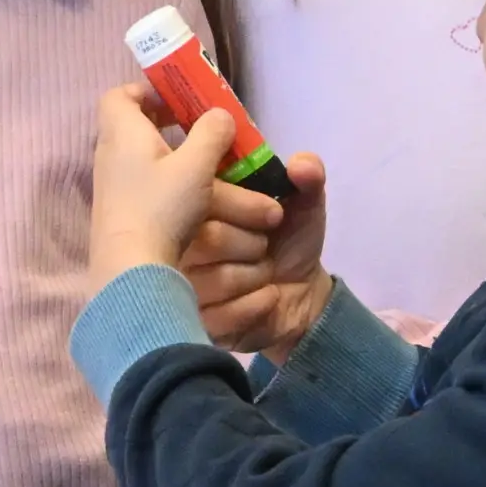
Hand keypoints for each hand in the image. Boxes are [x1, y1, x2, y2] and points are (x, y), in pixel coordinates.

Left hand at [88, 85, 286, 292]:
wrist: (131, 270)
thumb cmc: (160, 207)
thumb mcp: (195, 165)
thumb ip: (211, 133)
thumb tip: (220, 115)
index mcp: (122, 133)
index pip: (119, 96)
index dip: (146, 91)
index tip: (178, 99)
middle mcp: (112, 156)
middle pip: (139, 128)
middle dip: (176, 128)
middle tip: (204, 131)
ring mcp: (115, 187)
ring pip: (151, 161)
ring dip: (184, 161)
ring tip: (219, 170)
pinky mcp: (124, 214)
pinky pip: (151, 187)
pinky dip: (177, 186)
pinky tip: (203, 199)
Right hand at [179, 154, 333, 356]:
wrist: (300, 295)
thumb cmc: (288, 241)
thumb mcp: (303, 203)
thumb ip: (308, 176)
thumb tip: (302, 165)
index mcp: (197, 204)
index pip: (203, 194)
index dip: (244, 206)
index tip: (274, 215)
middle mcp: (178, 242)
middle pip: (209, 238)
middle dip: (253, 245)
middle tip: (265, 248)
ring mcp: (179, 285)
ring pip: (216, 278)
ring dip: (256, 276)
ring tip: (264, 273)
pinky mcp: (192, 321)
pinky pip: (223, 314)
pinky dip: (257, 304)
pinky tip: (267, 297)